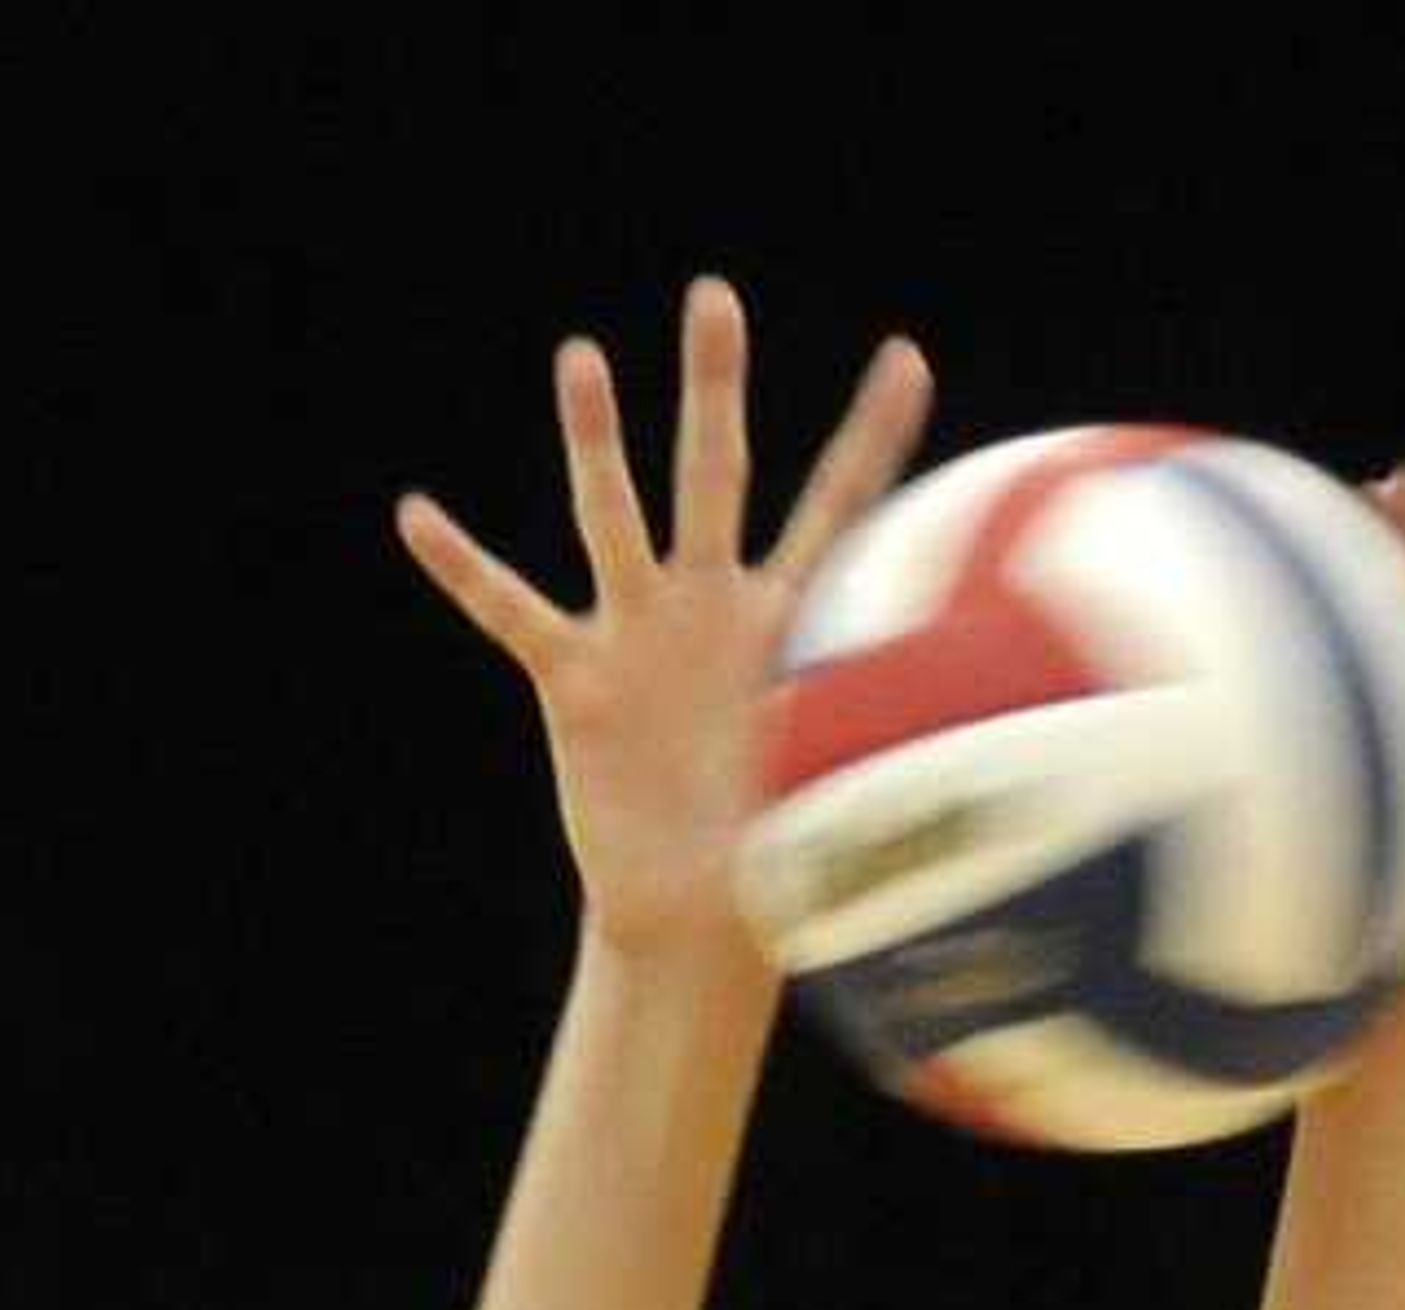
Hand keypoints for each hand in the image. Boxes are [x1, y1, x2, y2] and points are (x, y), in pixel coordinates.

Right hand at [397, 283, 931, 958]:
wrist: (694, 920)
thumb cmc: (777, 864)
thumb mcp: (838, 793)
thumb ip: (884, 741)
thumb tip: (987, 739)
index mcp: (780, 625)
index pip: (838, 511)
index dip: (873, 438)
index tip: (906, 357)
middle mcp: (704, 607)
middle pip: (713, 473)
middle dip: (713, 386)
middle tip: (714, 294)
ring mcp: (635, 636)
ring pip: (611, 518)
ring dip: (594, 441)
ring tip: (581, 358)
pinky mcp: (574, 681)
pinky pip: (511, 613)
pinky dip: (464, 567)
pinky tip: (417, 515)